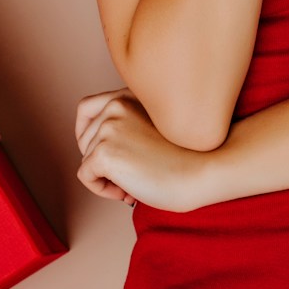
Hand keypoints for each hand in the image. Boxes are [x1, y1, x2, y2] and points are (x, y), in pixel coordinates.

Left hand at [74, 87, 215, 213]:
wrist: (204, 171)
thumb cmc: (188, 157)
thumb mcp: (154, 128)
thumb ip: (127, 127)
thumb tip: (94, 153)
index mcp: (129, 95)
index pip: (86, 107)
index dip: (85, 132)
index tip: (99, 152)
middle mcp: (116, 106)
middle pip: (84, 140)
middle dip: (101, 162)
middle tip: (130, 177)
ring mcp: (109, 128)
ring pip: (86, 160)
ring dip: (107, 178)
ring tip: (136, 185)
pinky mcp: (105, 153)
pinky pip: (86, 176)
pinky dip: (102, 189)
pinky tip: (128, 192)